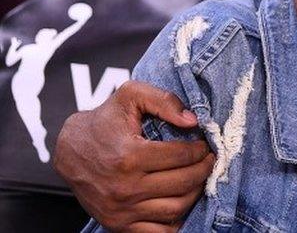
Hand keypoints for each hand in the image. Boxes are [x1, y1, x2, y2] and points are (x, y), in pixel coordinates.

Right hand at [53, 81, 214, 231]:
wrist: (69, 151)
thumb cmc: (104, 121)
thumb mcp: (130, 96)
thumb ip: (164, 100)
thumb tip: (192, 120)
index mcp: (129, 156)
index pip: (182, 156)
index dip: (200, 150)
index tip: (204, 145)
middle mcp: (124, 187)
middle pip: (184, 183)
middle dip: (204, 170)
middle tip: (208, 160)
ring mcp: (121, 210)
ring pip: (176, 208)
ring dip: (195, 193)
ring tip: (197, 177)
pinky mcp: (118, 225)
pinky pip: (159, 231)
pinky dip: (177, 219)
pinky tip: (182, 200)